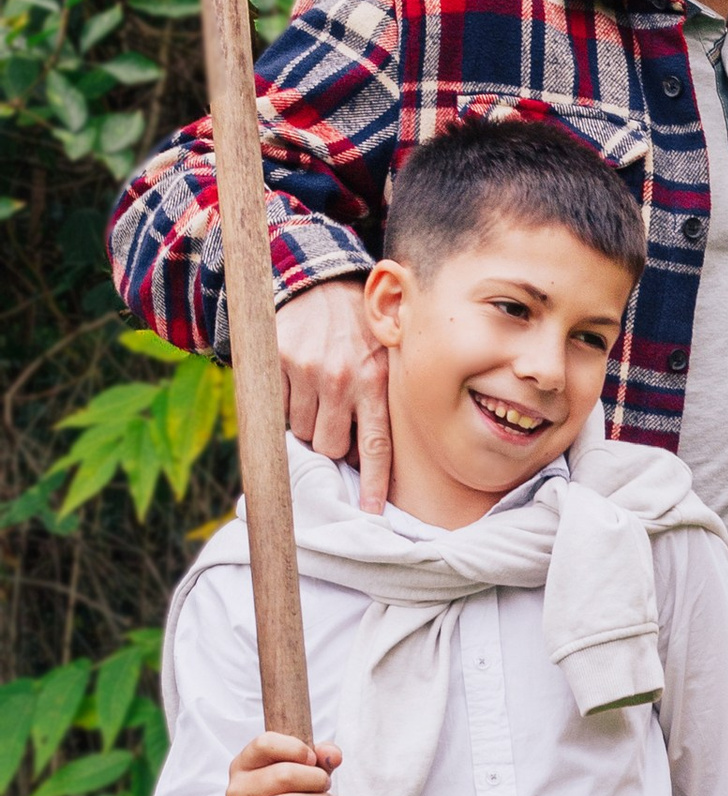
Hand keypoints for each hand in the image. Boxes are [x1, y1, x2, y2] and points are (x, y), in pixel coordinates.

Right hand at [212, 727, 340, 795]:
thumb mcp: (298, 780)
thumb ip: (318, 761)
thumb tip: (333, 755)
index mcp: (244, 765)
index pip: (265, 743)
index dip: (296, 748)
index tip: (313, 761)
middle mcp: (236, 789)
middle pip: (284, 775)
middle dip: (316, 780)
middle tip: (327, 787)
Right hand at [275, 278, 390, 510]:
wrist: (316, 280)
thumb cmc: (356, 327)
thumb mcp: (383, 355)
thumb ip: (380, 400)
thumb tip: (369, 459)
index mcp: (376, 381)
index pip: (376, 445)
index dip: (372, 484)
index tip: (369, 514)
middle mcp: (343, 379)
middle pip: (329, 447)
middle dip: (329, 444)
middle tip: (333, 420)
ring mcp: (308, 371)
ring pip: (300, 431)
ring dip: (305, 423)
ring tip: (317, 392)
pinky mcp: (278, 362)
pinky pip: (277, 409)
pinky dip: (284, 404)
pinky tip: (297, 380)